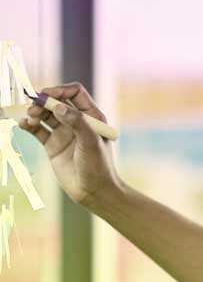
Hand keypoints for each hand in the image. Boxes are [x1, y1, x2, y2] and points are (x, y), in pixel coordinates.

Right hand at [18, 82, 121, 208]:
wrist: (93, 191)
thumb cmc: (98, 167)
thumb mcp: (91, 142)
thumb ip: (77, 122)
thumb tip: (59, 106)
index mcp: (92, 117)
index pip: (75, 93)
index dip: (60, 90)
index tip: (47, 95)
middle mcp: (77, 122)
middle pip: (57, 101)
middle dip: (44, 101)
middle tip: (34, 108)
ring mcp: (64, 133)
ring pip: (45, 114)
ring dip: (35, 112)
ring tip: (30, 119)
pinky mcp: (53, 145)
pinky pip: (38, 130)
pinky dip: (29, 125)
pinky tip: (24, 125)